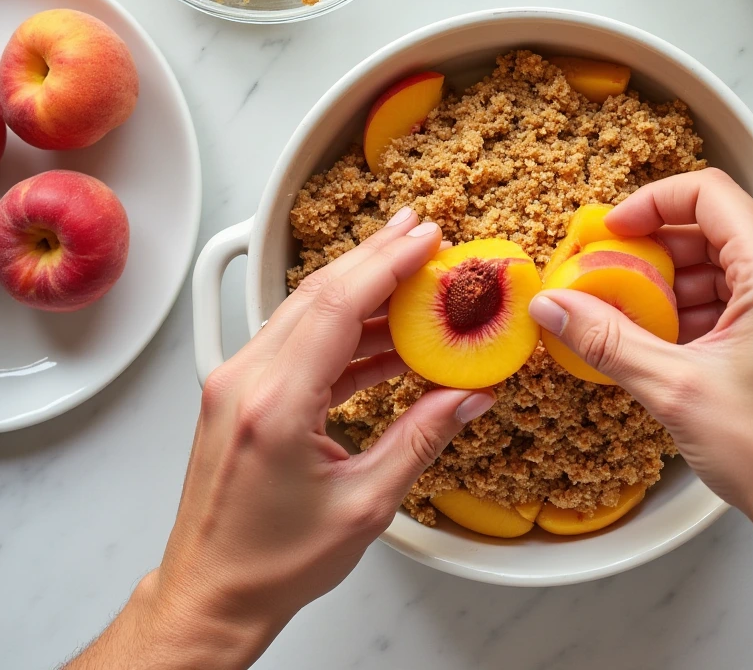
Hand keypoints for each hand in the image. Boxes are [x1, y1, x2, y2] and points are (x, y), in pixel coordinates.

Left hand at [68, 207, 493, 669]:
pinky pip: (300, 341)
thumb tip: (469, 397)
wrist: (211, 592)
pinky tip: (388, 335)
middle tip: (421, 231)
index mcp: (275, 405)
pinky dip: (346, 330)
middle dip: (376, 255)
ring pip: (308, 310)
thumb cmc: (272, 562)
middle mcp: (247, 380)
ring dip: (362, 287)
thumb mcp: (365, 505)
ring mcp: (238, 381)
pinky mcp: (243, 390)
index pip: (335, 306)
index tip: (425, 238)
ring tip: (414, 275)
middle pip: (319, 292)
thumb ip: (421, 439)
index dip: (386, 263)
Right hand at [528, 169, 752, 669]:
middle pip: (717, 225)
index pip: (708, 193)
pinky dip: (706, 302)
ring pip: (730, 257)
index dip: (650, 203)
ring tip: (639, 316)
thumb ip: (604, 338)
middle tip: (614, 277)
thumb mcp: (673, 388)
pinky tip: (673, 337)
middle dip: (658, 250)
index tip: (614, 231)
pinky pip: (748, 288)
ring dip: (679, 280)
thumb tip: (554, 306)